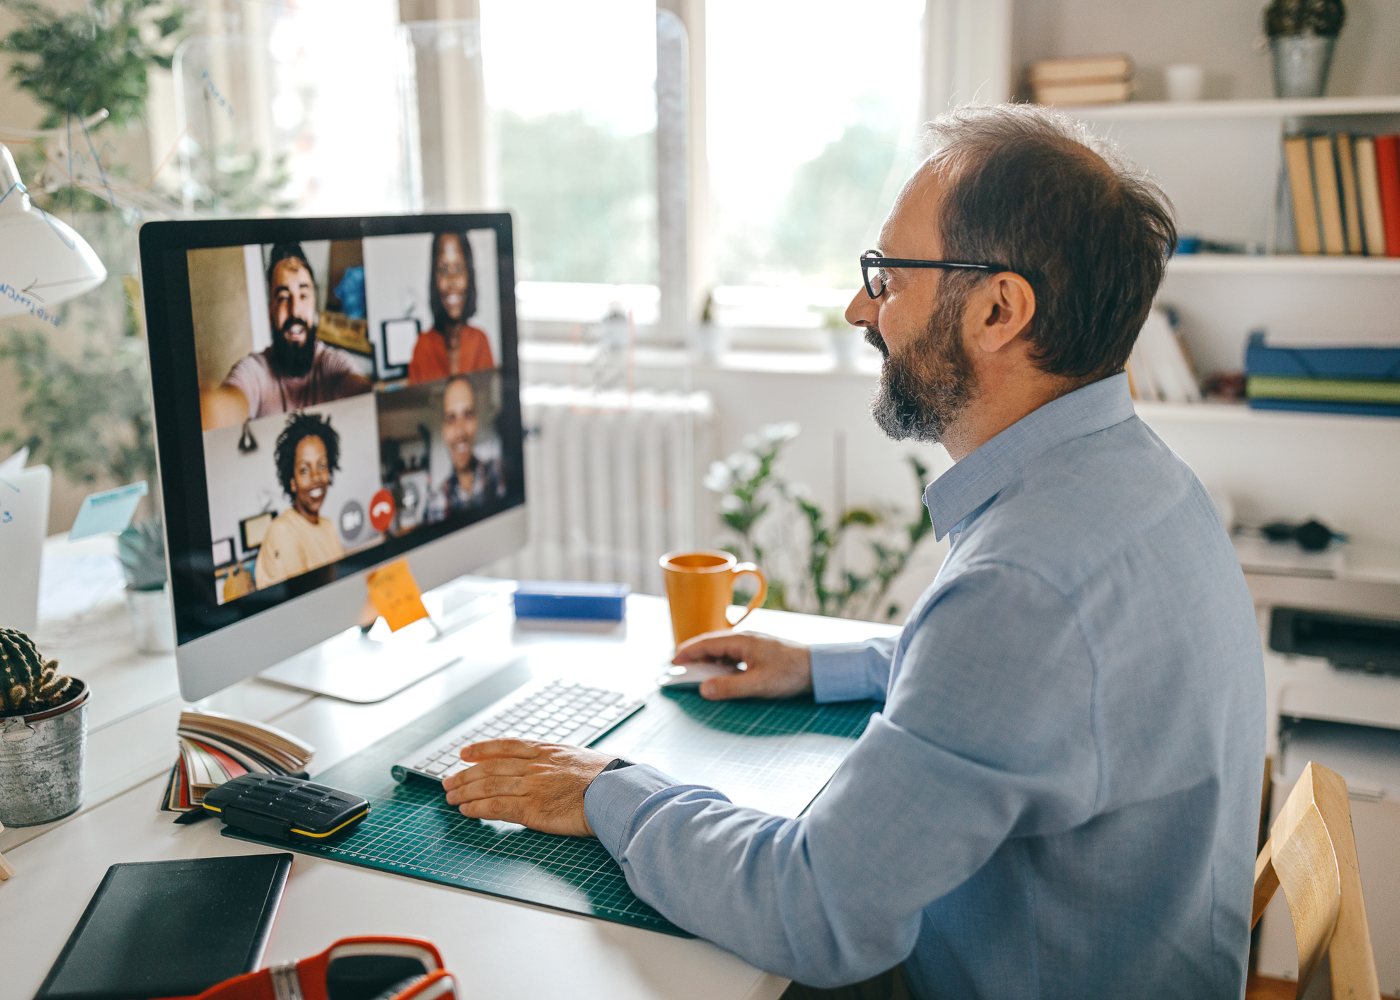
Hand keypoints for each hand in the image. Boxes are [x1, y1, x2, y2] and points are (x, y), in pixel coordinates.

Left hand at [441, 739, 613, 836]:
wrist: (616, 792)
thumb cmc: (608, 778)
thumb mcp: (582, 759)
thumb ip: (562, 763)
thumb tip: (557, 769)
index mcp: (547, 750)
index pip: (506, 746)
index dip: (482, 749)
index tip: (465, 752)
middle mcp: (535, 765)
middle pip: (490, 767)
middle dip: (465, 774)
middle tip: (448, 781)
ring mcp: (532, 786)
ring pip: (488, 786)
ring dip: (465, 792)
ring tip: (451, 797)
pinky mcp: (532, 809)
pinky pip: (497, 807)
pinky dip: (478, 809)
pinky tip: (466, 811)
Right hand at [672, 631, 812, 700]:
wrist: (820, 668)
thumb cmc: (791, 674)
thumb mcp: (758, 684)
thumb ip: (729, 687)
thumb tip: (703, 689)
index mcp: (741, 641)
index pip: (706, 643)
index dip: (688, 652)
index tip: (673, 662)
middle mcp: (745, 639)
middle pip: (712, 643)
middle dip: (694, 655)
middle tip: (679, 667)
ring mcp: (753, 644)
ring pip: (723, 649)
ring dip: (708, 659)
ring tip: (697, 672)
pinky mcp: (760, 652)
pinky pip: (733, 654)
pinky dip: (721, 662)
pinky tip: (722, 673)